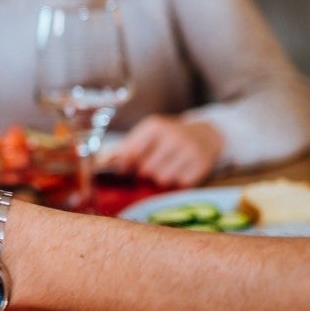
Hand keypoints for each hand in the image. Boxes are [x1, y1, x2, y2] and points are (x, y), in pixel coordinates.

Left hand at [107, 115, 223, 187]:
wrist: (204, 135)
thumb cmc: (167, 137)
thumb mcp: (147, 135)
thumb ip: (126, 148)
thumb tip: (105, 164)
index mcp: (154, 126)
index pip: (131, 153)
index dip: (125, 165)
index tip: (125, 170)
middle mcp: (173, 135)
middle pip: (146, 169)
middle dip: (145, 172)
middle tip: (151, 166)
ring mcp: (189, 150)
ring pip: (162, 178)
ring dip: (161, 178)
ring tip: (166, 167)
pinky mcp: (201, 164)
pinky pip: (180, 184)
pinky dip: (177, 182)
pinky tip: (180, 170)